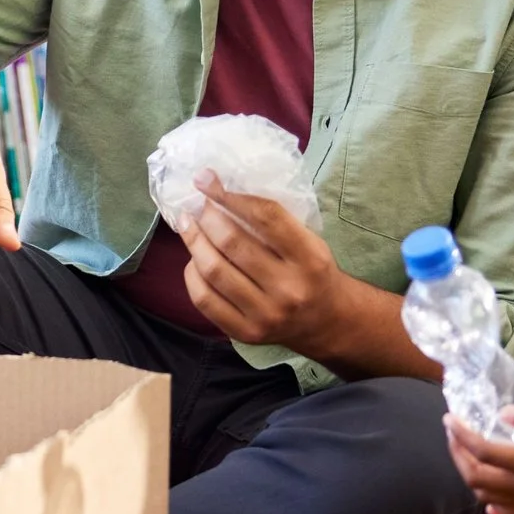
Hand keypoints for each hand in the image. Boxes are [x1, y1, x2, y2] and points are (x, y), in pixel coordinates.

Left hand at [179, 182, 346, 351]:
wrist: (326, 322)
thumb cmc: (312, 272)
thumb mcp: (310, 242)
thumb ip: (275, 222)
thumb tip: (223, 190)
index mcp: (311, 259)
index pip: (266, 217)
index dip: (230, 196)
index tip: (206, 180)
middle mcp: (289, 289)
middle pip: (233, 243)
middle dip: (207, 217)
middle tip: (196, 205)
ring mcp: (266, 314)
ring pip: (214, 271)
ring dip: (194, 242)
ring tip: (187, 225)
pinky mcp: (246, 333)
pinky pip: (204, 300)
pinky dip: (192, 274)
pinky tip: (193, 260)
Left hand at [445, 407, 513, 513]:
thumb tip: (502, 415)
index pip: (482, 451)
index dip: (460, 435)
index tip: (448, 419)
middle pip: (475, 477)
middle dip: (457, 454)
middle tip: (452, 433)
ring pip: (485, 496)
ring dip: (470, 474)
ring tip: (467, 452)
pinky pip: (504, 511)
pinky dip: (488, 497)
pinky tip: (489, 486)